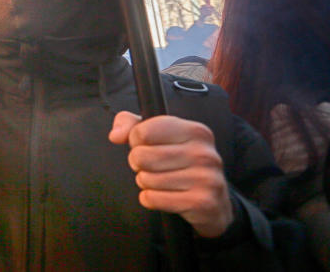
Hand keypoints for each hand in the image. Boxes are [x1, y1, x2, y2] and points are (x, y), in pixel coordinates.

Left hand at [109, 111, 232, 237]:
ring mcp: (206, 178)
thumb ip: (131, 125)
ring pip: (146, 179)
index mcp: (195, 131)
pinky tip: (165, 196)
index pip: (143, 131)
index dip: (135, 141)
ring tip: (161, 182)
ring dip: (146, 183)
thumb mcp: (160, 137)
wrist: (214, 203)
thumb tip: (115, 136)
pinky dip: (150, 199)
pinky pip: (152, 199)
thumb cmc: (181, 164)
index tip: (146, 146)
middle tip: (151, 167)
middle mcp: (204, 153)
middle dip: (138, 164)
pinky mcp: (202, 202)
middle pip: (141, 156)